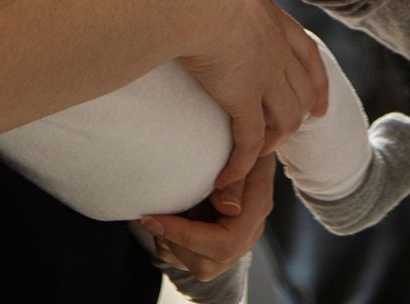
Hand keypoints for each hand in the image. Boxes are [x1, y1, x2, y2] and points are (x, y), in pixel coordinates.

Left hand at [140, 154, 276, 281]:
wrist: (245, 143)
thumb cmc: (241, 141)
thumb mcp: (241, 148)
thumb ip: (236, 178)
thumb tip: (229, 210)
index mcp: (257, 208)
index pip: (224, 243)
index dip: (185, 236)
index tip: (154, 218)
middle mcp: (249, 233)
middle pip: (208, 264)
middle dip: (174, 243)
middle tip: (152, 217)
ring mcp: (236, 243)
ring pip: (197, 268)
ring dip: (171, 245)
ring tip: (160, 215)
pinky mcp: (220, 245)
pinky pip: (188, 262)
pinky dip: (171, 245)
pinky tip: (167, 219)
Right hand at [179, 0, 328, 192]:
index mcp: (273, 19)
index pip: (308, 55)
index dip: (318, 84)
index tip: (320, 107)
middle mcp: (277, 50)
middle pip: (301, 93)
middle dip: (297, 119)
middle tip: (280, 138)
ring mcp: (265, 76)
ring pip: (285, 121)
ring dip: (272, 143)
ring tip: (251, 157)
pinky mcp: (243, 99)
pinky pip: (250, 142)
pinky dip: (241, 163)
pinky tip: (226, 176)